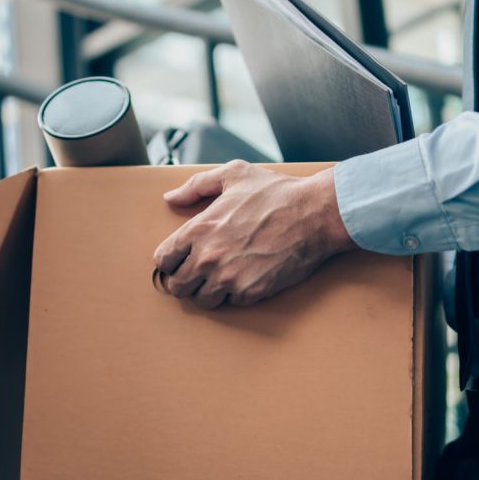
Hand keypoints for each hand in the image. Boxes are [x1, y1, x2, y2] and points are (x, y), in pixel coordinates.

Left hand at [153, 160, 355, 309]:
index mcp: (198, 229)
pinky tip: (245, 277)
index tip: (181, 260)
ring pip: (201, 301)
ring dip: (208, 291)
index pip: (163, 260)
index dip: (171, 261)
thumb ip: (196, 186)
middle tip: (200, 273)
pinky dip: (235, 295)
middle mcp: (208, 257)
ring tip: (222, 277)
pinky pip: (230, 304)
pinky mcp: (251, 292)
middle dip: (186, 280)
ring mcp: (229, 278)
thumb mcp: (233, 175)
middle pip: (177, 286)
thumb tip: (171, 198)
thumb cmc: (276, 193)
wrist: (315, 214)